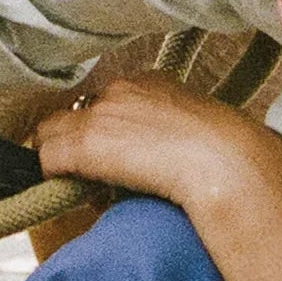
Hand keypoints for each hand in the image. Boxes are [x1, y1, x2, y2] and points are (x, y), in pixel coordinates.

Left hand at [35, 72, 281, 233]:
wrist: (233, 165)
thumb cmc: (233, 161)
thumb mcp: (200, 138)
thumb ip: (170, 142)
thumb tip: (148, 168)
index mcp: (153, 83)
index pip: (106, 104)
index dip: (106, 137)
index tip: (121, 163)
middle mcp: (122, 88)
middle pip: (75, 116)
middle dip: (80, 147)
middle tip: (102, 183)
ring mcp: (102, 113)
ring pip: (52, 135)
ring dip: (66, 164)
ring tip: (94, 192)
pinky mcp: (86, 141)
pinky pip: (48, 159)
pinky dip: (56, 180)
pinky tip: (83, 197)